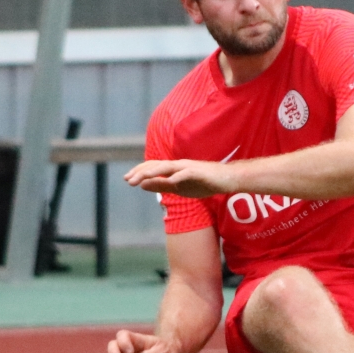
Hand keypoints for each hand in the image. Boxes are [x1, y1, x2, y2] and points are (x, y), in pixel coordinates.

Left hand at [123, 158, 237, 197]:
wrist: (226, 180)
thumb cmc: (203, 183)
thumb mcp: (179, 188)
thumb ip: (162, 186)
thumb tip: (142, 185)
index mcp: (173, 168)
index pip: (152, 167)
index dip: (139, 172)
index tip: (126, 179)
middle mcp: (178, 165)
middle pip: (156, 165)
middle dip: (141, 172)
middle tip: (127, 180)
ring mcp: (189, 167)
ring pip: (168, 167)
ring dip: (154, 172)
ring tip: (142, 178)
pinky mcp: (199, 172)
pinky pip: (186, 173)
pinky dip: (177, 176)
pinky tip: (169, 181)